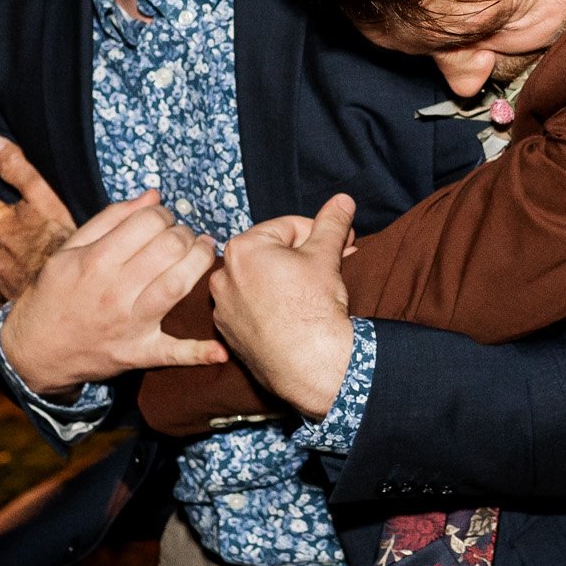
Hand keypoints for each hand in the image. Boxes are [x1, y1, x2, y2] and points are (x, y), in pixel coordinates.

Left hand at [0, 137, 74, 297]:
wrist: (73, 297)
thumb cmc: (61, 242)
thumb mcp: (44, 197)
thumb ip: (17, 168)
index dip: (4, 205)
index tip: (22, 208)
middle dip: (6, 231)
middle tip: (35, 231)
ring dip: (12, 256)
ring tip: (39, 255)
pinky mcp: (9, 298)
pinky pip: (10, 282)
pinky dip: (20, 277)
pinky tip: (40, 275)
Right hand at [0, 193, 227, 397]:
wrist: (34, 349)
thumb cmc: (54, 294)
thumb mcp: (69, 250)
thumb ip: (110, 220)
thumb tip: (153, 196)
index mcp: (95, 260)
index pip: (148, 222)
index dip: (163, 215)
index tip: (163, 220)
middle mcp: (115, 291)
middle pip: (169, 248)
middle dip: (185, 233)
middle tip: (182, 236)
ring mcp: (130, 324)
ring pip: (178, 285)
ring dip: (201, 263)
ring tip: (204, 253)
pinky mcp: (139, 353)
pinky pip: (174, 354)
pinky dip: (199, 354)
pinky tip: (220, 352)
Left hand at [213, 194, 357, 419]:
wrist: (311, 365)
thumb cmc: (315, 307)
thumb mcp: (326, 255)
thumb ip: (332, 223)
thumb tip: (343, 200)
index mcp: (243, 248)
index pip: (288, 228)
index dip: (318, 234)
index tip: (340, 243)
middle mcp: (223, 275)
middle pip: (271, 253)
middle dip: (302, 257)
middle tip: (332, 265)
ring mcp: (223, 307)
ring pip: (260, 281)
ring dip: (285, 280)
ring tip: (313, 291)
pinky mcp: (228, 334)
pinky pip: (251, 308)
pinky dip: (270, 306)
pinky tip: (293, 315)